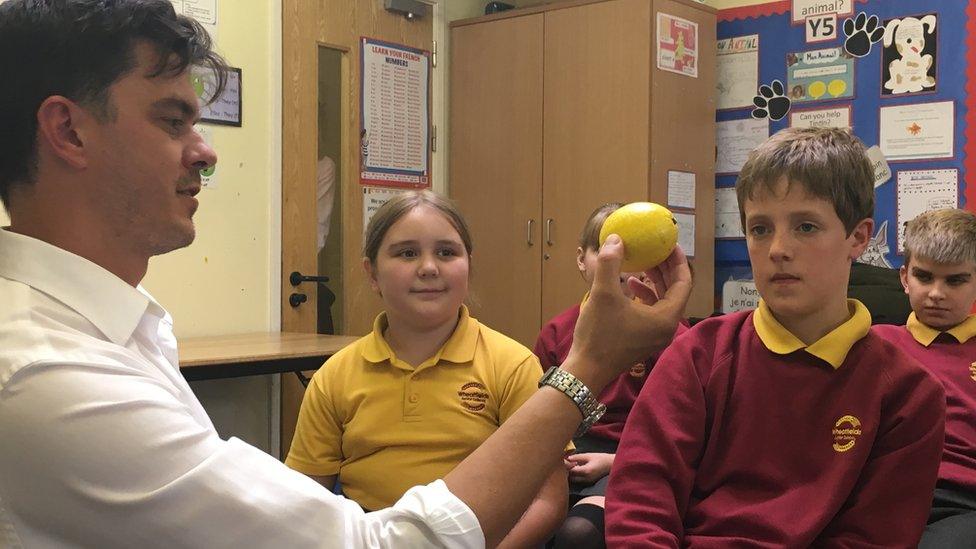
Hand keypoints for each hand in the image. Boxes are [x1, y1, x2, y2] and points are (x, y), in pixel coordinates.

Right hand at [565, 235, 691, 390]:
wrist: (586, 370)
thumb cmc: (599, 334)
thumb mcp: (603, 294)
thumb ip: (610, 263)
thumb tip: (617, 239)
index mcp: (666, 317)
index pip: (683, 282)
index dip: (678, 260)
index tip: (669, 243)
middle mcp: (666, 327)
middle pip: (674, 291)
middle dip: (665, 268)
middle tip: (655, 248)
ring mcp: (655, 335)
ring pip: (662, 301)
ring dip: (654, 281)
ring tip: (641, 264)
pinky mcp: (643, 339)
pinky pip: (651, 311)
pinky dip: (644, 295)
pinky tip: (628, 285)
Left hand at [567, 453, 613, 484]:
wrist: (611, 465)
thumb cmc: (600, 458)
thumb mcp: (588, 455)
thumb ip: (576, 457)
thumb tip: (567, 458)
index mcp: (586, 471)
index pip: (571, 471)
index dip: (565, 466)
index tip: (562, 460)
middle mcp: (586, 479)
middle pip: (570, 477)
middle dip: (566, 471)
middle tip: (563, 464)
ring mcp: (587, 482)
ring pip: (573, 480)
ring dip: (570, 474)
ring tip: (569, 466)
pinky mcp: (588, 482)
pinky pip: (578, 480)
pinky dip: (574, 475)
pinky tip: (574, 468)